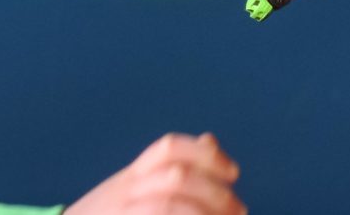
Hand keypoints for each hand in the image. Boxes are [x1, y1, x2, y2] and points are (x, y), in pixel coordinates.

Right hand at [64, 133, 244, 214]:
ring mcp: (125, 212)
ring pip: (168, 206)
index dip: (204, 156)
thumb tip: (210, 142)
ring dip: (204, 213)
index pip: (168, 150)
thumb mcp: (137, 186)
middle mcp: (127, 192)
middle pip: (176, 178)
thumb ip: (170, 167)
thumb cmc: (111, 213)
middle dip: (214, 193)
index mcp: (133, 176)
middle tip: (238, 209)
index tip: (232, 172)